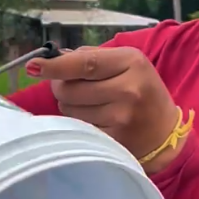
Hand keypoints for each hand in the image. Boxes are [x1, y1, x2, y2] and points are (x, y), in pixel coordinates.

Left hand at [26, 46, 184, 172]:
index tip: (34, 66)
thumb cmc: (142, 92)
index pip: (84, 63)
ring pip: (70, 110)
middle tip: (70, 88)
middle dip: (62, 87)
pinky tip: (95, 121)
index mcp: (131, 63)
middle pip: (70, 89)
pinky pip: (80, 128)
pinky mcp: (114, 140)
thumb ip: (93, 58)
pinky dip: (79, 123)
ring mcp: (121, 118)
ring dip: (70, 106)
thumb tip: (56, 58)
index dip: (55, 66)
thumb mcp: (128, 65)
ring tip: (89, 105)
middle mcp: (127, 90)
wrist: (164, 133)